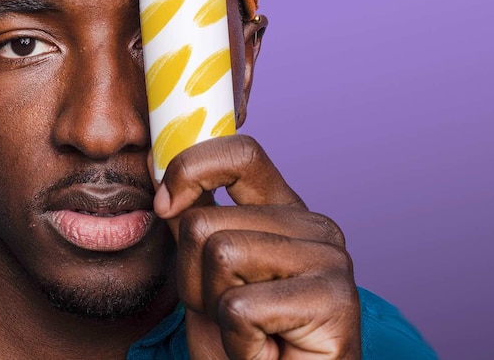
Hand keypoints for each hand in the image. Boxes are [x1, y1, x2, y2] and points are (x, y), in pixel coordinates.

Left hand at [152, 135, 360, 359]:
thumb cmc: (243, 344)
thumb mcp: (203, 278)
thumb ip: (192, 223)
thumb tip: (159, 169)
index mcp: (283, 211)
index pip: (240, 154)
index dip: (191, 168)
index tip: (165, 204)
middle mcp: (312, 226)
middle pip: (205, 222)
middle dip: (195, 281)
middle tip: (232, 316)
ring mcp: (329, 258)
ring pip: (220, 255)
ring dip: (216, 310)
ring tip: (249, 333)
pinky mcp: (334, 299)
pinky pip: (239, 307)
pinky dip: (237, 343)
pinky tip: (266, 353)